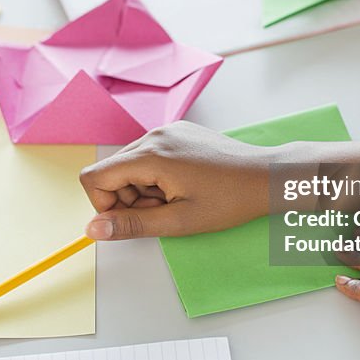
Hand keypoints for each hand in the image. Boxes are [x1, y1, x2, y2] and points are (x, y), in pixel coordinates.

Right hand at [78, 122, 273, 239]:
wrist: (266, 177)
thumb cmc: (229, 201)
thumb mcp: (178, 221)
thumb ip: (131, 225)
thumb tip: (93, 229)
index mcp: (150, 155)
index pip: (95, 177)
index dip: (105, 205)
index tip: (134, 218)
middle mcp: (154, 135)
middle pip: (112, 171)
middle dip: (129, 198)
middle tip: (165, 211)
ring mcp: (167, 130)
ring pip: (131, 164)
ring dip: (144, 188)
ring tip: (177, 198)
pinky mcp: (179, 131)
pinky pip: (150, 155)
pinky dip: (157, 175)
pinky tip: (185, 184)